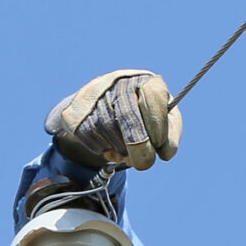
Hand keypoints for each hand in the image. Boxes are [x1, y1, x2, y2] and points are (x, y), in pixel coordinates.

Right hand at [44, 70, 183, 170]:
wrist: (106, 108)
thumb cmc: (145, 117)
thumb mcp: (165, 122)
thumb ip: (170, 137)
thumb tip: (164, 153)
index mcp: (145, 81)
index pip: (153, 98)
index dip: (157, 126)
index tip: (159, 145)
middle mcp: (118, 82)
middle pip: (129, 118)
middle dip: (140, 148)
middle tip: (144, 164)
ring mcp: (94, 96)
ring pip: (110, 132)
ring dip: (122, 151)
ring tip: (126, 151)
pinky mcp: (75, 112)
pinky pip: (92, 139)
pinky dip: (104, 150)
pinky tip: (110, 145)